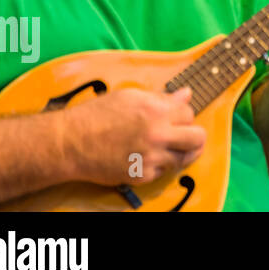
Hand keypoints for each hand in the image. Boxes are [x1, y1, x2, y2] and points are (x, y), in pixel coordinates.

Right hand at [65, 86, 204, 186]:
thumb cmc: (96, 115)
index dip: (183, 116)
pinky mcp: (141, 176)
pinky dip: (157, 166)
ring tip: (165, 149)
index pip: (190, 113)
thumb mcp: (130, 97)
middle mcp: (158, 134)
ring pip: (183, 158)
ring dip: (177, 153)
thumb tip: (187, 94)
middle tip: (183, 136)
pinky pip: (162, 172)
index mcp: (157, 110)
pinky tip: (145, 158)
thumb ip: (162, 97)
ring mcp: (151, 157)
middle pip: (198, 138)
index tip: (174, 119)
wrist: (70, 143)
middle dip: (193, 136)